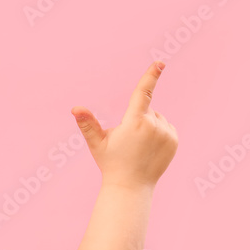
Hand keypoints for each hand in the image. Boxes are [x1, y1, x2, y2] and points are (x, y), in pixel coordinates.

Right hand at [71, 61, 178, 189]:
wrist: (131, 186)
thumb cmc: (110, 163)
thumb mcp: (96, 143)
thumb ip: (87, 123)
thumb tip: (75, 108)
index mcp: (135, 122)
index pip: (143, 93)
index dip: (151, 76)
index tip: (160, 63)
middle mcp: (154, 126)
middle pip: (146, 109)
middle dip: (137, 118)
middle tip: (127, 140)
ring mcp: (167, 134)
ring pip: (157, 118)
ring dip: (148, 125)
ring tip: (138, 146)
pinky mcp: (174, 140)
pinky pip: (166, 127)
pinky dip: (158, 132)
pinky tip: (149, 147)